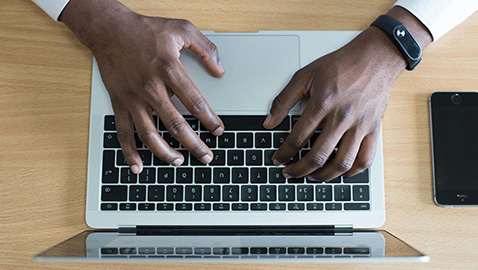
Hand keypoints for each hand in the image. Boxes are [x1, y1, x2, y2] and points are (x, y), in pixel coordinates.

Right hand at [60, 0, 224, 173]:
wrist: (109, 29)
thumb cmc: (145, 29)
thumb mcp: (181, 28)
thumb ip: (205, 48)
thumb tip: (220, 69)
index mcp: (169, 70)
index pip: (195, 102)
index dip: (210, 120)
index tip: (219, 131)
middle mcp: (151, 88)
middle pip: (176, 124)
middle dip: (194, 144)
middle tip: (206, 157)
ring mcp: (133, 98)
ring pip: (150, 134)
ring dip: (165, 153)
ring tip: (180, 162)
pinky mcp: (119, 103)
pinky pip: (123, 132)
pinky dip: (129, 152)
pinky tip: (138, 166)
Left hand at [263, 27, 406, 181]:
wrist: (375, 58)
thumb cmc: (340, 65)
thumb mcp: (305, 76)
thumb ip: (283, 100)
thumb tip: (269, 122)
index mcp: (323, 104)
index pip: (297, 138)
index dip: (284, 153)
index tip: (277, 159)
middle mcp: (342, 117)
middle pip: (317, 156)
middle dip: (298, 170)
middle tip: (289, 173)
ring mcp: (360, 125)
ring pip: (342, 163)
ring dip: (323, 176)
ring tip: (312, 176)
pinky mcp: (374, 129)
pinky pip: (365, 159)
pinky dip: (352, 171)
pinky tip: (340, 172)